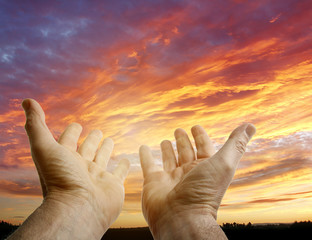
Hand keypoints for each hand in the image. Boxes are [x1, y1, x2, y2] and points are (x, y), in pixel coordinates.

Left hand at [21, 99, 129, 236]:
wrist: (79, 209)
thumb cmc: (60, 179)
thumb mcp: (44, 147)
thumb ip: (36, 125)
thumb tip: (27, 101)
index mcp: (65, 158)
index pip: (68, 140)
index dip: (71, 131)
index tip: (76, 124)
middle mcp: (80, 167)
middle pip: (87, 149)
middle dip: (92, 139)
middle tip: (97, 131)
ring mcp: (97, 176)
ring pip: (103, 159)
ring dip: (106, 149)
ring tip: (110, 139)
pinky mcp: (113, 185)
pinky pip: (120, 173)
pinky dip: (124, 167)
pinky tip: (127, 160)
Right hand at [140, 124, 255, 238]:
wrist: (180, 218)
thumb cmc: (204, 192)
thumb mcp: (223, 164)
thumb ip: (235, 144)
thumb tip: (250, 125)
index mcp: (205, 168)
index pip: (203, 147)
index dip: (201, 136)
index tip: (196, 127)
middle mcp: (188, 173)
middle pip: (185, 152)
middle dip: (183, 140)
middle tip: (179, 130)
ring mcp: (170, 178)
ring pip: (168, 159)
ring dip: (167, 149)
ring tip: (164, 140)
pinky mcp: (153, 182)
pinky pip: (148, 165)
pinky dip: (145, 156)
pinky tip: (143, 148)